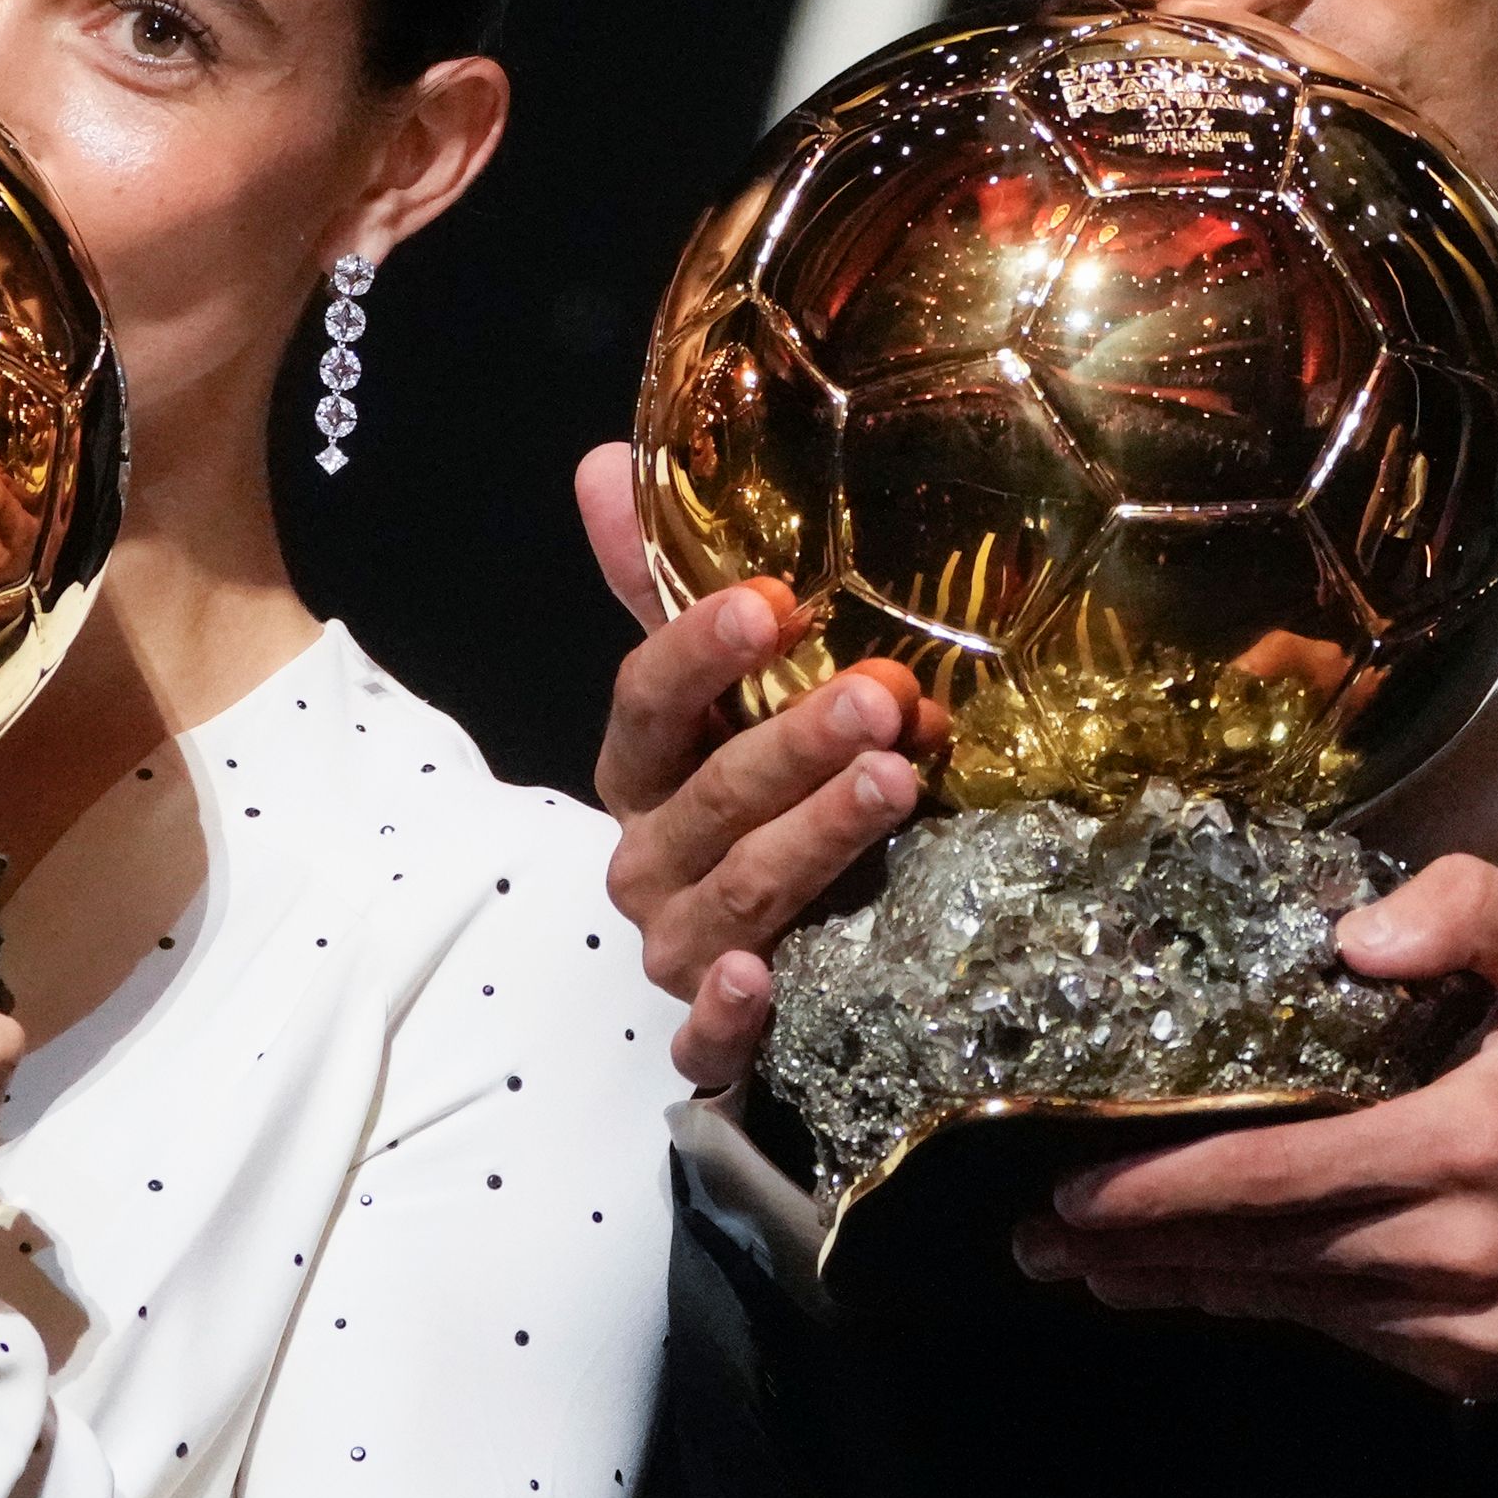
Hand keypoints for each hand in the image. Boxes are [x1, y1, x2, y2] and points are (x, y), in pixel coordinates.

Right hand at [576, 444, 927, 1088]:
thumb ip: (662, 587)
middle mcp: (646, 857)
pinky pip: (703, 1039)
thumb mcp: (717, 693)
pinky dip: (726, 1013)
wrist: (764, 965)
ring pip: (733, 896)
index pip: (646, 701)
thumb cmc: (745, 795)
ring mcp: (676, 950)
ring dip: (810, 840)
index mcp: (642, 770)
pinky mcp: (711, 1039)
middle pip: (710, 797)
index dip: (698, 652)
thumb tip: (601, 457)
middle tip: (886, 696)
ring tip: (895, 782)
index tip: (773, 602)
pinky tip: (764, 974)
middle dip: (795, 743)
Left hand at [1012, 854, 1497, 1398]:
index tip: (1069, 1194)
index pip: (1274, 1175)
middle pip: (1262, 1254)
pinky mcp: (1482, 1365)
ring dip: (1189, 1286)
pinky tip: (1211, 1282)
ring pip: (1295, 1303)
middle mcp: (1452, 1251)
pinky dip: (1274, 1304)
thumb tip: (1347, 935)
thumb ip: (1463, 908)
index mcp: (1463, 1145)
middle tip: (1036, 1239)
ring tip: (1091, 1268)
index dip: (1162, 1192)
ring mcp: (1467, 1324)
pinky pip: (1349, 1332)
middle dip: (1140, 1250)